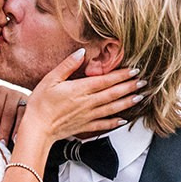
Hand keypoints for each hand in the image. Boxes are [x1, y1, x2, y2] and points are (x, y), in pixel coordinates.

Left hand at [0, 86, 27, 145]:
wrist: (7, 113)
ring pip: (20, 114)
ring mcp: (23, 98)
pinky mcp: (32, 107)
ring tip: (11, 142)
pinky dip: (24, 128)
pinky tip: (21, 138)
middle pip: (8, 112)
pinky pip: (29, 117)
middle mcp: (10, 93)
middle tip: (1, 143)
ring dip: (15, 130)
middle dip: (4, 129)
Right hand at [19, 50, 143, 146]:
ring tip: (139, 98)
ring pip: (112, 109)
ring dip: (127, 103)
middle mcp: (87, 103)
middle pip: (113, 94)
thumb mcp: (50, 79)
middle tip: (143, 82)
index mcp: (80, 89)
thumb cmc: (41, 104)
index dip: (121, 75)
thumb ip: (67, 66)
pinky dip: (114, 123)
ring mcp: (88, 116)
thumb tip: (81, 53)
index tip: (133, 70)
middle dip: (130, 87)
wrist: (37, 128)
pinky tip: (123, 120)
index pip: (106, 81)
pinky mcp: (84, 127)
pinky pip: (103, 125)